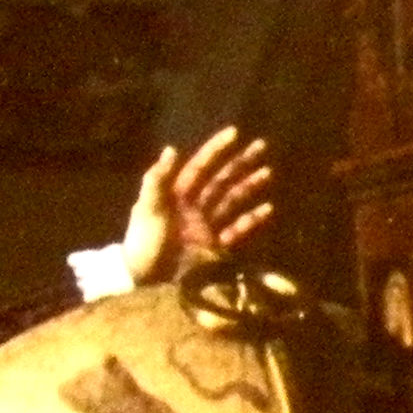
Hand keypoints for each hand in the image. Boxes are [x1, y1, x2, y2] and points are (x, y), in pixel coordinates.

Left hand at [120, 126, 273, 286]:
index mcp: (176, 196)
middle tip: (262, 146)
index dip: (215, 150)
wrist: (146, 279)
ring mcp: (205, 227)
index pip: (199, 167)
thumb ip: (157, 179)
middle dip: (240, 163)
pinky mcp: (214, 248)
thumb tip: (172, 148)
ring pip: (231, 201)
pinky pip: (236, 230)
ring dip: (248, 186)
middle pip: (220, 180)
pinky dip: (251, 220)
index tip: (234, 132)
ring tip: (268, 173)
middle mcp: (193, 208)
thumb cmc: (144, 242)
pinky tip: (268, 208)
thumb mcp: (147, 208)